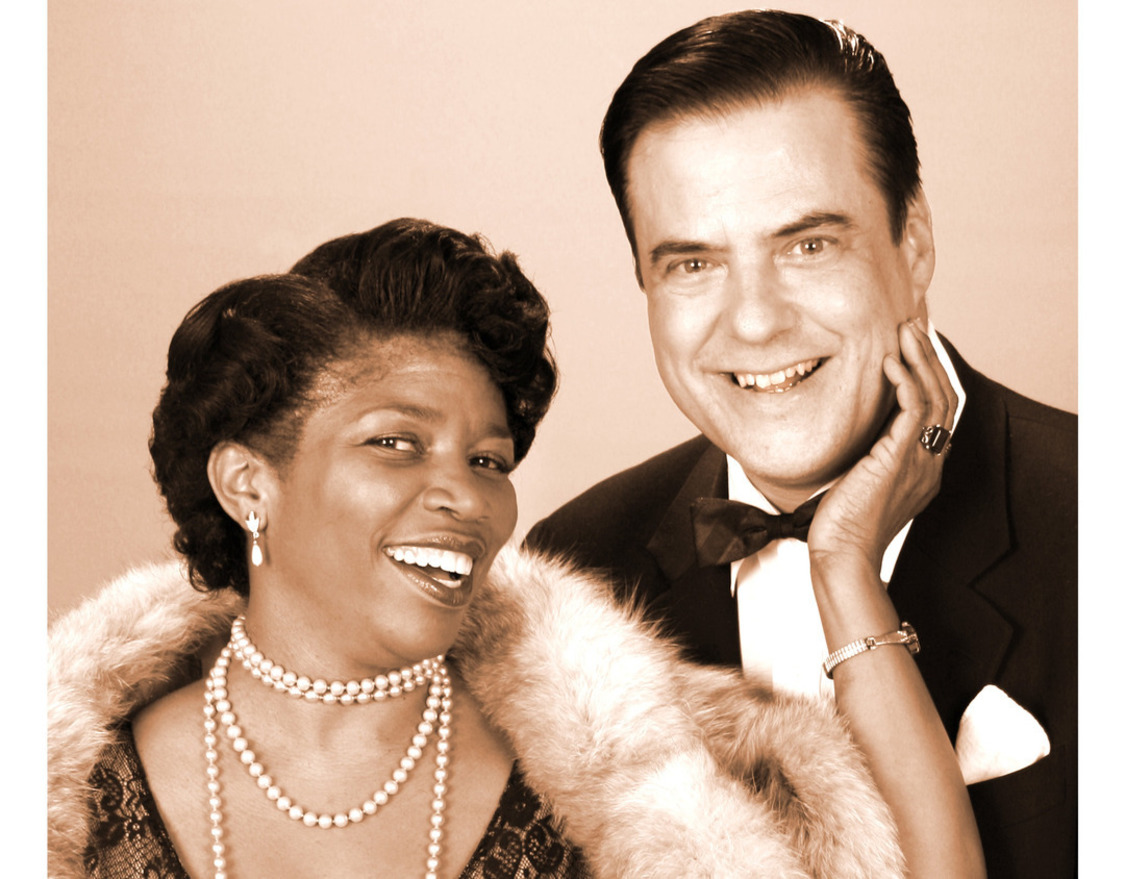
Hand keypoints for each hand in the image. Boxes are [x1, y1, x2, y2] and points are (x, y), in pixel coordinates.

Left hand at [807, 320, 956, 572]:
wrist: (841, 553)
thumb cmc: (840, 524)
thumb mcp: (856, 479)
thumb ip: (863, 454)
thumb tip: (846, 430)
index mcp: (922, 467)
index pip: (936, 410)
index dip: (928, 375)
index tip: (912, 347)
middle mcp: (928, 461)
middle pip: (943, 397)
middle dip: (929, 358)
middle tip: (914, 326)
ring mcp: (919, 460)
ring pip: (934, 396)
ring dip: (921, 359)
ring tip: (907, 330)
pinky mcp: (900, 458)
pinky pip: (914, 410)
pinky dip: (905, 381)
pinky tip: (891, 361)